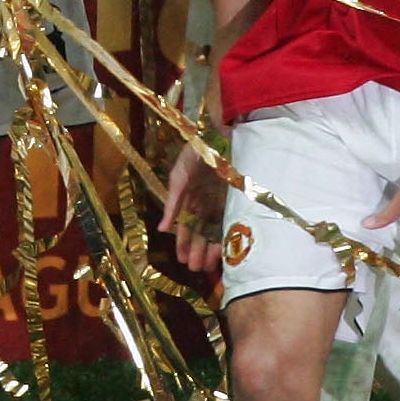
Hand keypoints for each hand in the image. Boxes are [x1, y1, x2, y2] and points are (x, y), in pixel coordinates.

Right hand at [161, 142, 226, 276]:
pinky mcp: (237, 199)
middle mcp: (206, 201)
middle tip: (194, 268)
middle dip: (196, 250)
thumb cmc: (199, 150)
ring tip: (207, 266)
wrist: (223, 132)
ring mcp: (222, 201)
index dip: (183, 241)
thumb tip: (162, 229)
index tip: (181, 259)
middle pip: (200, 231)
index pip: (186, 224)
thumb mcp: (180, 175)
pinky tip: (224, 252)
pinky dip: (226, 237)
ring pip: (215, 230)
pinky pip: (230, 222)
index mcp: (191, 196)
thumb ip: (173, 201)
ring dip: (210, 248)